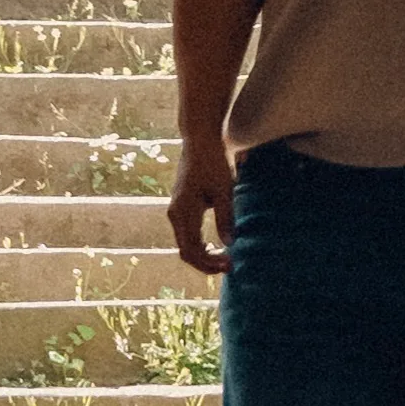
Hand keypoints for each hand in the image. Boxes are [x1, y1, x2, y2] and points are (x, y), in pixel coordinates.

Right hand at [166, 136, 234, 275]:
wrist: (199, 139)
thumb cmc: (213, 161)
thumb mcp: (224, 189)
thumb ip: (225, 216)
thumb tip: (229, 243)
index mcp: (183, 211)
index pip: (191, 250)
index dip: (209, 263)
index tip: (229, 265)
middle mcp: (175, 213)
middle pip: (186, 251)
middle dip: (206, 263)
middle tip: (229, 266)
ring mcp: (176, 210)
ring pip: (185, 244)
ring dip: (203, 255)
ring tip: (224, 258)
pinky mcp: (181, 206)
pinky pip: (186, 234)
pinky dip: (199, 245)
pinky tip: (214, 246)